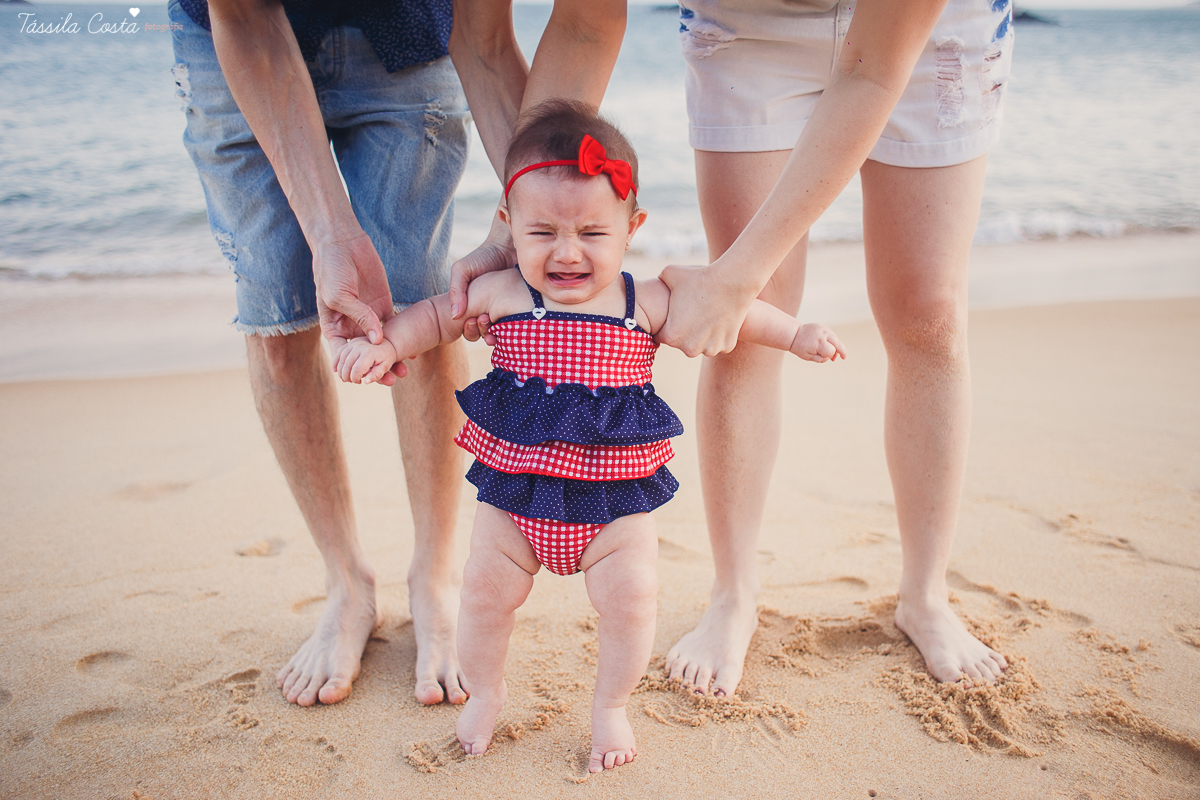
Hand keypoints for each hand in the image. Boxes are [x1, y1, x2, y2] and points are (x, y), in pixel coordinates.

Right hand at [312, 229, 405, 384]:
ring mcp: (368, 317)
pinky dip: (403, 340)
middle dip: (377, 370)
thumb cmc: (332, 268)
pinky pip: (394, 328)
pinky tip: (414, 353)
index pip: (343, 356)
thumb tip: (377, 339)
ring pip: (382, 345)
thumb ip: (358, 316)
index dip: (353, 370)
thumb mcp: (339, 295)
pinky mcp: (383, 307)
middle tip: (392, 379)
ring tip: (404, 371)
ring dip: (392, 359)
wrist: (343, 242)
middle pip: (365, 356)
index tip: (365, 379)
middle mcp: (351, 327)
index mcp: (334, 327)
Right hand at [449, 208, 512, 345]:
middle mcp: (490, 314)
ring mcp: (507, 313)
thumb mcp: (463, 270)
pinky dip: (515, 330)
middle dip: (482, 332)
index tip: (473, 320)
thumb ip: (455, 290)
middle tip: (485, 319)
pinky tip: (514, 326)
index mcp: (474, 308)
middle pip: (484, 335)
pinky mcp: (522, 310)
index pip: (469, 330)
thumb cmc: (484, 257)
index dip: (469, 329)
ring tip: (497, 324)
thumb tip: (454, 316)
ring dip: (498, 335)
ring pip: (501, 335)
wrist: (509, 247)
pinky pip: (519, 327)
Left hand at [656, 263, 758, 356]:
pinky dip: (718, 334)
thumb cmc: (698, 277)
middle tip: (691, 312)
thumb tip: (649, 286)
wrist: (732, 281)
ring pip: (700, 344)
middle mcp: (690, 349)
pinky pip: (717, 343)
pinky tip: (718, 318)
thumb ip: (656, 283)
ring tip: (705, 314)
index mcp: (672, 337)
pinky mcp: (727, 347)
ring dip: (701, 335)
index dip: (667, 323)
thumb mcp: (668, 274)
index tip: (674, 312)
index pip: (662, 335)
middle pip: (682, 342)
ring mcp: (710, 350)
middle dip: (684, 331)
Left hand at [791, 323, 846, 362]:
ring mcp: (824, 328)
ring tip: (833, 355)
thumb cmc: (800, 347)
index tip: (828, 359)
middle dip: (842, 351)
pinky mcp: (823, 326)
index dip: (830, 356)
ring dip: (836, 346)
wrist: (793, 334)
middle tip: (844, 358)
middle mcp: (823, 334)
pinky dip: (832, 340)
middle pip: (838, 343)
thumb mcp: (809, 357)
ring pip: (835, 338)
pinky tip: (828, 346)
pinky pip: (831, 334)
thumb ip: (822, 358)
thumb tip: (833, 356)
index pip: (831, 351)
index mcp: (819, 342)